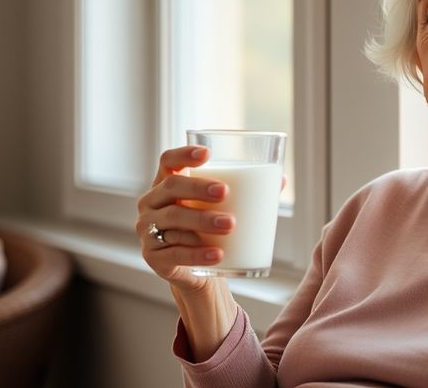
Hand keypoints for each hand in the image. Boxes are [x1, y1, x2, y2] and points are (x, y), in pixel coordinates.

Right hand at [136, 146, 234, 292]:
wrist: (197, 274)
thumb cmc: (209, 232)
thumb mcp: (221, 210)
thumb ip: (246, 194)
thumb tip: (280, 178)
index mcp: (166, 185)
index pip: (167, 161)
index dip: (184, 154)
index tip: (208, 154)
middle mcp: (151, 204)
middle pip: (172, 187)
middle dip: (199, 188)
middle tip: (225, 193)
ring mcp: (147, 231)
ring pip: (174, 220)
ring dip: (203, 221)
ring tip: (231, 225)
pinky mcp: (153, 258)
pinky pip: (175, 253)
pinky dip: (198, 254)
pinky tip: (219, 254)